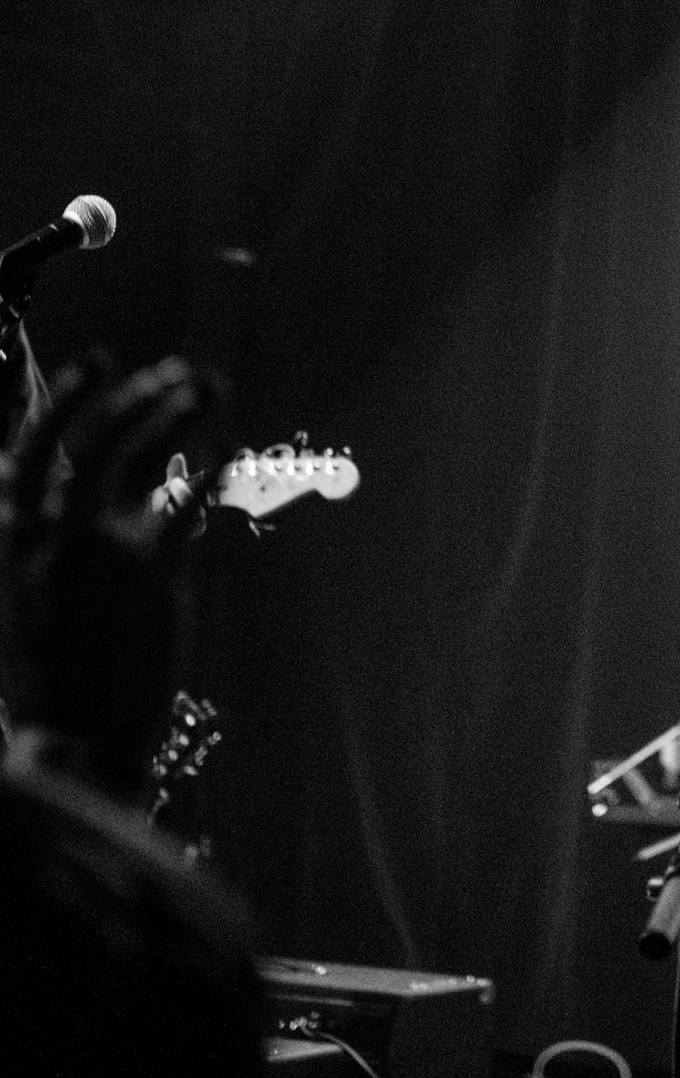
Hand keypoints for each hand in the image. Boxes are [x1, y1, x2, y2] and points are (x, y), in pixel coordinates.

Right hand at [1, 354, 220, 798]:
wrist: (72, 746)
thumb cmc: (51, 680)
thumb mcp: (27, 601)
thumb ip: (49, 541)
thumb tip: (85, 494)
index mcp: (7, 538)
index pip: (29, 447)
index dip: (67, 397)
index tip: (100, 359)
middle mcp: (48, 535)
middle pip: (94, 439)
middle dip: (138, 394)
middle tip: (180, 372)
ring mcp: (100, 552)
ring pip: (141, 457)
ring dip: (178, 413)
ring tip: (210, 386)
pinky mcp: (152, 578)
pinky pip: (188, 506)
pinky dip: (211, 471)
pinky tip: (231, 449)